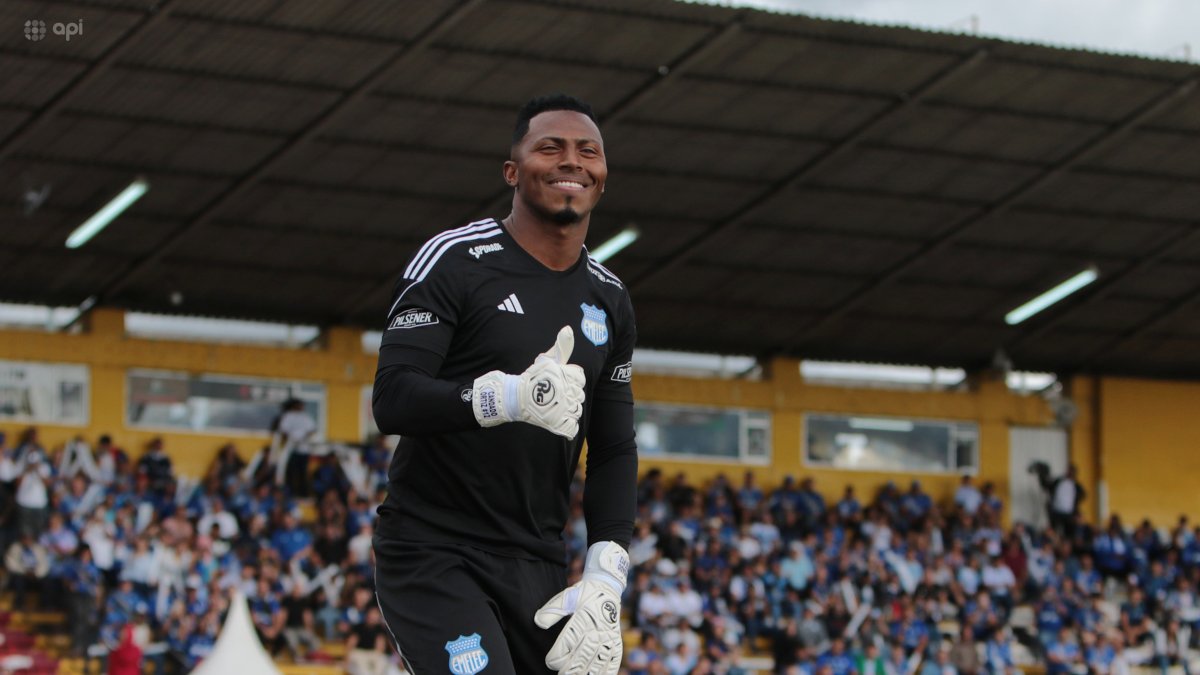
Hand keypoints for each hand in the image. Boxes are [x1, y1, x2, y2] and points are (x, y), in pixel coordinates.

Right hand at [472, 326, 585, 437]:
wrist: (514, 398)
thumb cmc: (532, 378)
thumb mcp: (547, 359)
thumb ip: (561, 346)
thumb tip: (568, 328)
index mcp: (565, 375)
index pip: (580, 378)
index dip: (570, 380)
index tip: (558, 382)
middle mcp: (565, 391)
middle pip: (579, 395)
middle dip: (568, 395)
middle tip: (552, 394)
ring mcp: (562, 409)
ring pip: (577, 411)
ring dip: (567, 410)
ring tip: (553, 406)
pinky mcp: (557, 424)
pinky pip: (572, 427)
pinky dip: (567, 426)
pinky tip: (558, 419)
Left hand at [534, 541, 628, 674]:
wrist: (607, 588)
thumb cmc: (583, 594)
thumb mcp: (566, 597)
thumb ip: (552, 610)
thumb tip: (538, 622)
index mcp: (584, 617)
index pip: (569, 641)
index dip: (558, 655)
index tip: (549, 661)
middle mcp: (597, 628)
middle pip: (583, 655)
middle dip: (570, 669)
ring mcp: (609, 636)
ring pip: (597, 661)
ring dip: (586, 673)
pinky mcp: (616, 642)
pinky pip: (613, 660)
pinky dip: (606, 672)